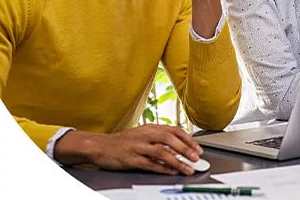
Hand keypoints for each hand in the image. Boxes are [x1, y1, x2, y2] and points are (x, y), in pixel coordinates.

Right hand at [54, 124, 202, 174]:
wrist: (101, 146)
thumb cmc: (124, 141)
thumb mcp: (143, 134)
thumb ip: (159, 138)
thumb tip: (179, 146)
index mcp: (151, 127)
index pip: (174, 130)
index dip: (188, 139)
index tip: (198, 148)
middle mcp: (146, 134)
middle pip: (170, 139)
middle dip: (186, 149)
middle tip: (196, 158)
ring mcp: (139, 146)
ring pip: (162, 152)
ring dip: (177, 161)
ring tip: (187, 168)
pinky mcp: (131, 159)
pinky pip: (150, 164)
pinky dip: (162, 169)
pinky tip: (171, 172)